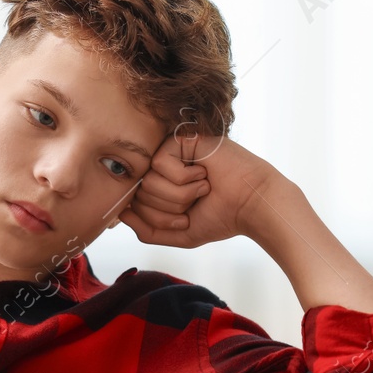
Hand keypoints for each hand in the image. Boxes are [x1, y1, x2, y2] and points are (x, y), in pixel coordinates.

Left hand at [117, 125, 277, 248]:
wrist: (251, 203)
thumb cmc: (220, 216)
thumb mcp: (180, 233)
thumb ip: (147, 230)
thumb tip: (120, 213)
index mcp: (160, 189)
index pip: (134, 206)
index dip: (158, 219)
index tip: (185, 219)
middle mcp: (161, 170)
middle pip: (140, 195)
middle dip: (170, 208)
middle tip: (196, 200)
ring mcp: (168, 153)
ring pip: (148, 181)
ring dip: (179, 193)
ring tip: (202, 186)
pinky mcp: (178, 140)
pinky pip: (159, 163)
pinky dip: (184, 177)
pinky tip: (203, 172)